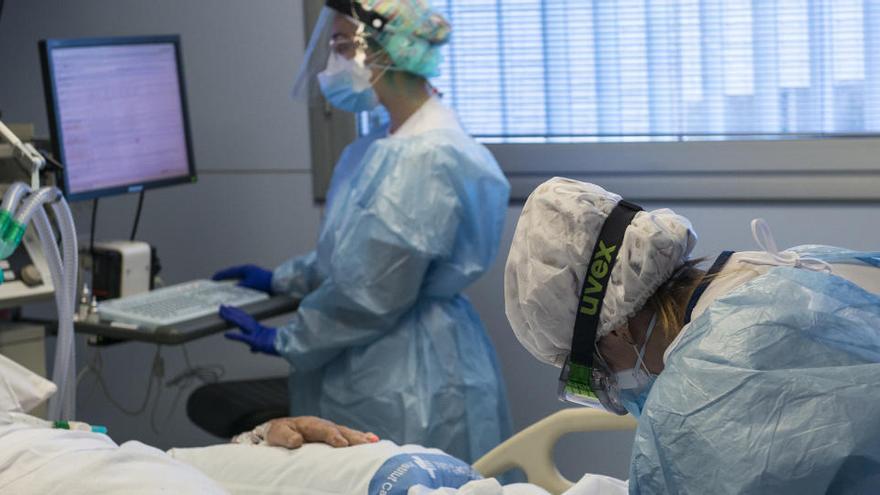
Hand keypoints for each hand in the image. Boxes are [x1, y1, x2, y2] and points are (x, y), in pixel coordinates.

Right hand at [213, 265, 273, 293]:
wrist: (279, 283)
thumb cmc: (265, 282)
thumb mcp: (249, 285)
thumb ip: (238, 287)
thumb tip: (229, 290)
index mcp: (245, 269)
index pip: (229, 272)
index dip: (220, 276)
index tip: (212, 279)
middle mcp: (248, 270)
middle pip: (233, 274)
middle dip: (225, 279)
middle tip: (217, 283)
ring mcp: (252, 274)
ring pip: (238, 278)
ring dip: (232, 282)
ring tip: (225, 287)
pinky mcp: (256, 279)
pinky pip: (243, 281)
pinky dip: (238, 285)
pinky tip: (237, 290)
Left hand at [220, 305, 278, 355]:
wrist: (286, 347)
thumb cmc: (278, 345)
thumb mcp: (265, 345)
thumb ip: (257, 347)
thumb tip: (252, 350)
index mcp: (259, 328)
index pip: (246, 318)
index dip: (237, 312)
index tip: (230, 307)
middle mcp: (256, 329)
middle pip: (241, 318)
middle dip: (231, 312)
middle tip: (222, 307)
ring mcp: (255, 334)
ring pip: (241, 323)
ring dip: (231, 318)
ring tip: (222, 313)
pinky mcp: (255, 341)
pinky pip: (243, 338)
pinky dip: (234, 336)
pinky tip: (226, 335)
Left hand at [261, 416, 379, 448]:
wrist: (281, 430)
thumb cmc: (279, 433)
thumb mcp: (278, 434)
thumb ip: (286, 437)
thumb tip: (297, 441)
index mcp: (311, 424)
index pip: (325, 430)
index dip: (334, 437)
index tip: (343, 444)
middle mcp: (324, 425)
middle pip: (341, 431)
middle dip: (354, 437)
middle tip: (368, 444)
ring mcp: (331, 429)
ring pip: (348, 432)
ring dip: (361, 438)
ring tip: (375, 442)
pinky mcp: (335, 435)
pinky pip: (349, 436)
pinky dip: (362, 437)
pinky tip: (374, 440)